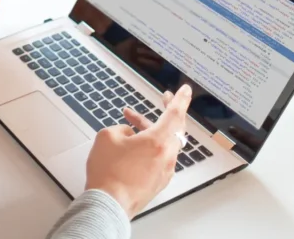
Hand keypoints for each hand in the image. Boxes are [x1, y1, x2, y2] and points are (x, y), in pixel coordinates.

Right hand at [85, 84, 191, 217]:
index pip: (175, 113)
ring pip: (165, 142)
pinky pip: (159, 156)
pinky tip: (133, 145)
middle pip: (175, 127)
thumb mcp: (107, 137)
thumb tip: (129, 133)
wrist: (109, 203)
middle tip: (165, 98)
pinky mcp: (158, 181)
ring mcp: (165, 170)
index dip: (180, 98)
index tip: (186, 89)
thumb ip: (121, 128)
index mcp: (158, 141)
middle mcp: (167, 156)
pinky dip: (150, 145)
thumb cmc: (108, 172)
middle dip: (169, 110)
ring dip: (151, 128)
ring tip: (130, 121)